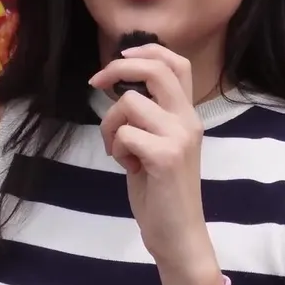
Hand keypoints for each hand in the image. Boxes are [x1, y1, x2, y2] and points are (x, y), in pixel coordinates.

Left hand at [89, 44, 214, 273]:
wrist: (178, 233)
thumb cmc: (161, 191)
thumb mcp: (156, 144)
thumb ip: (147, 117)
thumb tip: (119, 88)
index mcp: (187, 115)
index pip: (176, 64)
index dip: (147, 50)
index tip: (120, 56)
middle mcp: (188, 120)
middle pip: (155, 70)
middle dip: (118, 69)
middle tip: (96, 83)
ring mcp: (179, 137)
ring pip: (130, 103)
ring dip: (111, 125)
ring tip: (120, 151)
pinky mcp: (166, 156)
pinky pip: (124, 134)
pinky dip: (116, 149)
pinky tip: (129, 168)